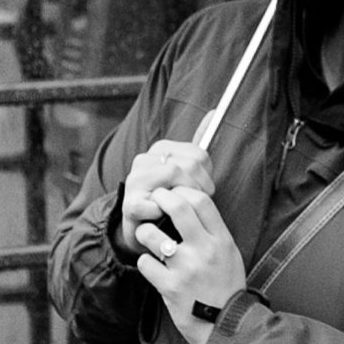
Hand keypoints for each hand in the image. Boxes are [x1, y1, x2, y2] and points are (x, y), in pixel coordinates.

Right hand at [117, 140, 213, 255]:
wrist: (143, 231)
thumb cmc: (169, 202)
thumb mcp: (185, 174)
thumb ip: (196, 147)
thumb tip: (213, 112)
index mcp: (159, 150)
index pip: (198, 154)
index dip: (207, 175)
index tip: (202, 188)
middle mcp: (144, 160)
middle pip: (188, 164)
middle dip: (200, 187)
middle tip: (196, 203)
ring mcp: (135, 180)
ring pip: (174, 174)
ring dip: (186, 198)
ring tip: (184, 210)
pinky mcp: (130, 203)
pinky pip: (159, 202)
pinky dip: (167, 213)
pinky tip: (165, 217)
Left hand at [133, 183, 245, 340]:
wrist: (226, 326)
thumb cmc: (226, 288)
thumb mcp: (230, 255)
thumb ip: (213, 232)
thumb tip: (191, 206)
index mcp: (222, 240)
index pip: (201, 200)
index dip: (182, 191)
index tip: (173, 194)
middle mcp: (204, 250)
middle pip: (177, 207)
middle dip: (160, 198)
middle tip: (153, 201)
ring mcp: (185, 268)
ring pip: (152, 234)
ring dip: (145, 232)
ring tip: (147, 237)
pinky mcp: (169, 287)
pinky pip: (145, 263)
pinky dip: (145, 263)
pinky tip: (152, 267)